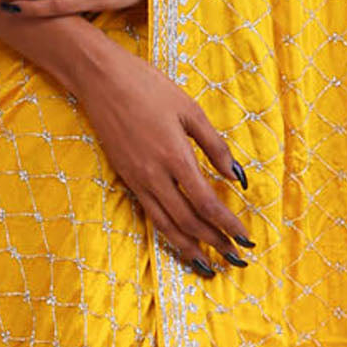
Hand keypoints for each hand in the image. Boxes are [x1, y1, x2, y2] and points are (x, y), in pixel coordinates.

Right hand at [71, 41, 253, 273]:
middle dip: (214, 242)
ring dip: (191, 249)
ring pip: (168, 226)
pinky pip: (153, 218)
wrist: (101, 80)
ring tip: (209, 266)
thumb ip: (214, 145)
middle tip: (235, 259)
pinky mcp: (129, 182)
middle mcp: (156, 175)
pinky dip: (170, 236)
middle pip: (189, 221)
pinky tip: (183, 244)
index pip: (207, 202)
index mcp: (175, 155)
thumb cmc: (148, 86)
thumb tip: (235, 176)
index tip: (245, 238)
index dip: (228, 224)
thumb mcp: (189, 108)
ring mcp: (139, 182)